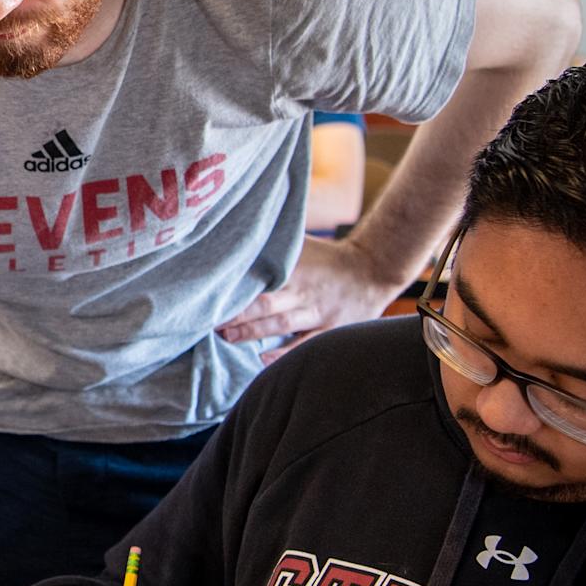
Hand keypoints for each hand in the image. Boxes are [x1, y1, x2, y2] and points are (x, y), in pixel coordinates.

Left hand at [217, 235, 408, 363]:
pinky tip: (261, 360)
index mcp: (296, 268)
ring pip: (280, 324)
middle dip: (238, 313)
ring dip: (252, 332)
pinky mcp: (329, 329)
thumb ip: (277, 241)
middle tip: (210, 321)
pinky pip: (303, 344)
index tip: (212, 290)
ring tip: (226, 337)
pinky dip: (282, 354)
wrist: (375, 270)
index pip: (260, 277)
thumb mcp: (305, 243)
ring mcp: (317, 312)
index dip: (237, 286)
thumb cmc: (331, 257)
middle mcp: (303, 291)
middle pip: (266, 303)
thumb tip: (247, 225)